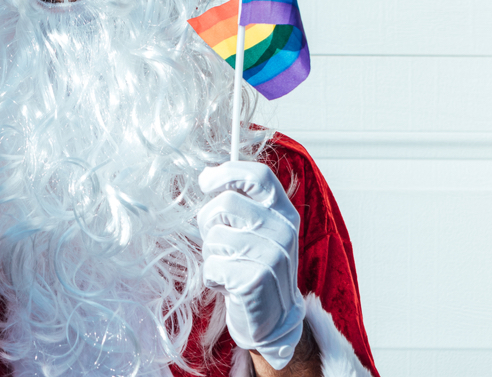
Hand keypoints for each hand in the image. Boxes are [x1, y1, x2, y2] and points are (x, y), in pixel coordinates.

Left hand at [197, 161, 304, 369]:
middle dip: (208, 219)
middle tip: (215, 239)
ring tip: (227, 266)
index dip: (228, 172)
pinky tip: (228, 285)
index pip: (259, 176)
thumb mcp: (259, 231)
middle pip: (226, 201)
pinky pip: (212, 265)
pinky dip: (212, 277)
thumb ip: (243, 204)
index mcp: (285, 213)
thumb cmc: (255, 268)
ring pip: (215, 236)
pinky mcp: (255, 279)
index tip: (207, 180)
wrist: (274, 320)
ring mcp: (272, 255)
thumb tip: (207, 174)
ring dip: (211, 253)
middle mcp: (283, 230)